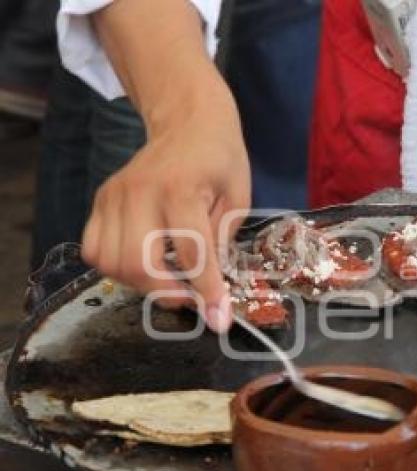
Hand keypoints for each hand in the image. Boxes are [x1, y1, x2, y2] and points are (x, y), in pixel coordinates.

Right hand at [81, 79, 249, 332]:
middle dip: (168, 294)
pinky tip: (145, 263)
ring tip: (170, 279)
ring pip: (112, 263)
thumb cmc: (220, 160)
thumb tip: (212, 290)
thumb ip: (222, 242)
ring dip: (142, 284)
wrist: (188, 121)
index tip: (219, 318)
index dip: (207, 291)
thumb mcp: (237, 199)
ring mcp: (114, 197)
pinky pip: (95, 250)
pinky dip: (117, 269)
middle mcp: (140, 193)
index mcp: (181, 190)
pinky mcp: (100, 201)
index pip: (191, 253)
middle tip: (191, 298)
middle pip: (139, 263)